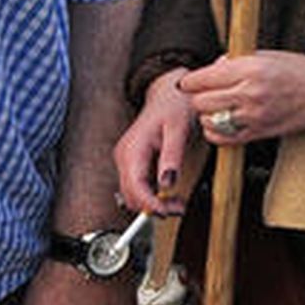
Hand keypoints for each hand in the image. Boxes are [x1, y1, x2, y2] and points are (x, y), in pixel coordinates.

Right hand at [114, 68, 198, 214]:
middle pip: (131, 194)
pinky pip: (138, 186)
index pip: (134, 186)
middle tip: (179, 208)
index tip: (167, 212)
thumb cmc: (175, 105)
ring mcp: (127, 160)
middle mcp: (125, 156)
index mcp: (133, 148)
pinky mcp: (133, 163)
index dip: (149, 204)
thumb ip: (172, 155)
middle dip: (153, 207)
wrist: (170, 92)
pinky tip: (169, 194)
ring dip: (153, 204)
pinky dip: (152, 195)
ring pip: (133, 194)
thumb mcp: (179, 128)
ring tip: (177, 202)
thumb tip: (167, 184)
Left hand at [179, 50, 304, 146]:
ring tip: (215, 107)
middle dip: (197, 97)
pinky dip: (216, 132)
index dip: (190, 80)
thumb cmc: (301, 70)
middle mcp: (249, 92)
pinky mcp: (258, 132)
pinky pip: (223, 138)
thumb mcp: (267, 55)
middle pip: (201, 101)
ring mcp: (253, 116)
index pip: (203, 78)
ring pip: (209, 120)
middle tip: (203, 93)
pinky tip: (221, 123)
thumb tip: (213, 69)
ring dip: (206, 114)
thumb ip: (237, 62)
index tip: (188, 81)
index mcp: (251, 68)